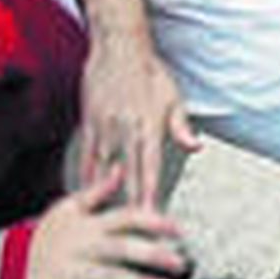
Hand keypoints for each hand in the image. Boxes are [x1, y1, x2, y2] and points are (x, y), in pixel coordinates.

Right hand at [27, 167, 187, 278]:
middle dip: (154, 255)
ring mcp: (69, 271)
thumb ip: (98, 191)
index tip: (179, 230)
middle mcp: (81, 246)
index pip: (126, 218)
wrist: (2, 264)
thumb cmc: (43, 237)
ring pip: (109, 276)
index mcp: (87, 225)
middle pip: (122, 248)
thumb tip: (120, 169)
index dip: (154, 222)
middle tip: (181, 263)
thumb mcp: (67, 208)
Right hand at [78, 34, 199, 207]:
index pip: (149, 167)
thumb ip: (181, 126)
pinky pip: (87, 155)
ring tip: (105, 220)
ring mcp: (105, 128)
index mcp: (148, 126)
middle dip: (130, 203)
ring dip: (106, 195)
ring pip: (104, 169)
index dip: (149, 193)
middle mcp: (125, 130)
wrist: (118, 49)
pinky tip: (84, 193)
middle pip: (128, 174)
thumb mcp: (173, 97)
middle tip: (132, 229)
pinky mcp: (90, 123)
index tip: (151, 215)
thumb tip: (195, 147)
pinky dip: (87, 175)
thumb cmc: (151, 73)